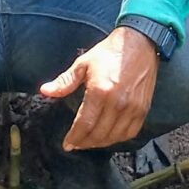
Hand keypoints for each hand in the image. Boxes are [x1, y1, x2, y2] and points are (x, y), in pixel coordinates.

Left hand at [39, 27, 157, 150]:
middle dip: (84, 143)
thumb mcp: (83, 64)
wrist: (139, 43)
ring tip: (89, 142)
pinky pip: (130, 132)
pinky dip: (118, 139)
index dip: (74, 138)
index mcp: (100, 91)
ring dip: (100, 143)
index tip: (67, 145)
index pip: (84, 124)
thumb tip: (45, 91)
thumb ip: (65, 81)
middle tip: (76, 144)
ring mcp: (132, 107)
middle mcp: (117, 102)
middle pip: (98, 134)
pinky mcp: (143, 108)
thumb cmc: (109, 53)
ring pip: (114, 137)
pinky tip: (108, 137)